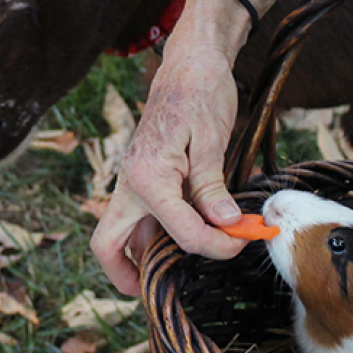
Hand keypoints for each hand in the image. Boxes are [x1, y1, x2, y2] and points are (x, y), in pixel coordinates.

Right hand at [90, 32, 247, 295]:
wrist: (191, 63)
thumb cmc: (201, 93)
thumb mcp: (211, 138)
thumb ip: (213, 186)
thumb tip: (225, 224)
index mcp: (147, 176)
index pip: (180, 232)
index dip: (216, 245)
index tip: (242, 241)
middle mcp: (130, 184)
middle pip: (110, 245)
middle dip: (129, 275)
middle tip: (161, 290)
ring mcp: (134, 183)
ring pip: (124, 235)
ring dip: (148, 256)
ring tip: (185, 267)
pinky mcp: (146, 180)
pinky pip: (145, 218)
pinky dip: (164, 234)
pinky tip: (195, 235)